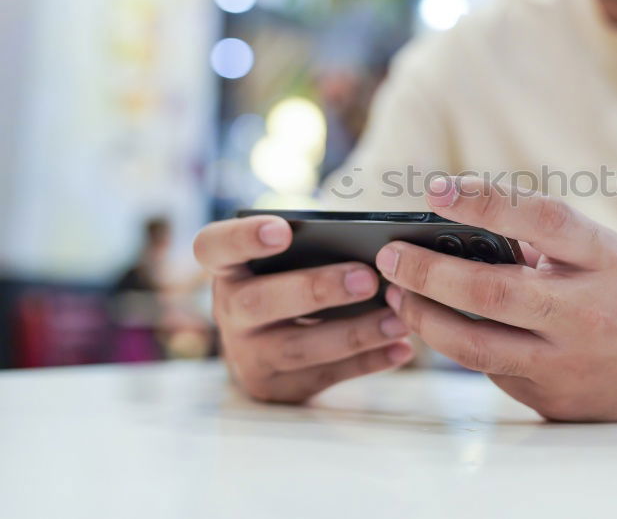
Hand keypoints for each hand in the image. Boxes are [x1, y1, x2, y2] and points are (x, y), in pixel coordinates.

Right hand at [193, 216, 413, 403]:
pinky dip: (367, 362)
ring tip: (399, 319)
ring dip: (354, 333)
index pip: (215, 247)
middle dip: (317, 289)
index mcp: (227, 269)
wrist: (267, 347)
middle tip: (367, 278)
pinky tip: (400, 348)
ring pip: (297, 348)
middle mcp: (229, 312)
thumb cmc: (288, 283)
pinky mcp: (277, 388)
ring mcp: (249, 355)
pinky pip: (325, 376)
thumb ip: (314, 251)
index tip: (281, 230)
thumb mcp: (284, 265)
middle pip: (260, 302)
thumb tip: (380, 249)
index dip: (243, 238)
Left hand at [374, 177, 616, 420]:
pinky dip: (460, 345)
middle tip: (389, 257)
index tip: (435, 189)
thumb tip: (455, 236)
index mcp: (604, 259)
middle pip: (493, 292)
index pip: (541, 219)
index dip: (485, 201)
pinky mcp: (553, 400)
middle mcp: (587, 312)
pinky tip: (443, 326)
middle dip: (428, 272)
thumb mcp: (601, 252)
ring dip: (425, 318)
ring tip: (397, 296)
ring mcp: (569, 363)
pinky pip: (490, 371)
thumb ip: (540, 243)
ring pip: (475, 346)